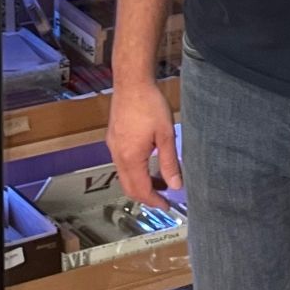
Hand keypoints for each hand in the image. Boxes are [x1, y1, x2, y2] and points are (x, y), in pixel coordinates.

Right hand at [108, 80, 181, 209]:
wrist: (131, 82)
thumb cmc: (149, 105)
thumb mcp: (166, 135)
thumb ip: (170, 162)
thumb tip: (176, 185)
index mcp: (131, 158)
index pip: (141, 190)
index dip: (154, 201)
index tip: (167, 206)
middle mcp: (118, 155)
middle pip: (129, 187)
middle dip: (146, 196)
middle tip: (164, 198)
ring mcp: (113, 147)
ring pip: (124, 176)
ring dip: (141, 183)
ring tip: (161, 181)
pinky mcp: (114, 138)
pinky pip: (122, 163)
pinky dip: (135, 171)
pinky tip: (149, 163)